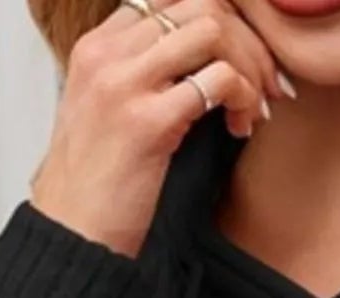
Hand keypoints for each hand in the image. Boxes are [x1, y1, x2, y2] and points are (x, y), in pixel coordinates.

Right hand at [30, 0, 291, 258]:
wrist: (72, 233)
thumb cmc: (97, 184)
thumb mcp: (107, 111)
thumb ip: (141, 75)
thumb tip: (200, 61)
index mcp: (96, 46)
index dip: (220, 20)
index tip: (243, 59)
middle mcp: (107, 55)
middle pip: (199, 4)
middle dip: (247, 40)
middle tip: (267, 83)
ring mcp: (125, 85)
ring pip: (212, 30)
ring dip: (250, 66)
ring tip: (255, 107)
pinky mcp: (148, 122)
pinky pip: (219, 80)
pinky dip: (244, 99)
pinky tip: (241, 127)